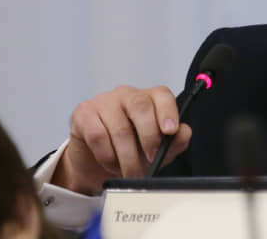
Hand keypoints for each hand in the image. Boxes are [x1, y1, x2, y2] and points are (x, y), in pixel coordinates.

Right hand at [51, 85, 191, 194]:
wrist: (96, 160)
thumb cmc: (132, 148)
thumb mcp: (158, 148)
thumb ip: (174, 141)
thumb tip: (183, 133)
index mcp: (150, 98)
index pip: (162, 95)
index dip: (168, 112)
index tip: (171, 131)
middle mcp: (128, 94)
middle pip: (141, 107)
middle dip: (149, 138)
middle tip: (151, 161)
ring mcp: (104, 101)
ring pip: (120, 128)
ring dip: (127, 157)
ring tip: (131, 172)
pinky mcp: (84, 113)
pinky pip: (98, 136)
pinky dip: (107, 157)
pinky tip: (112, 164)